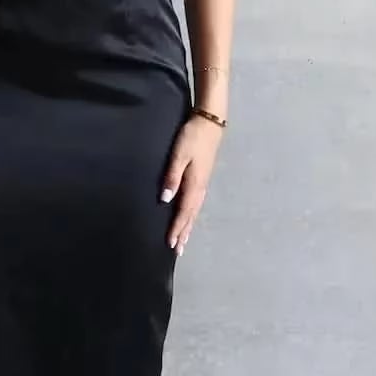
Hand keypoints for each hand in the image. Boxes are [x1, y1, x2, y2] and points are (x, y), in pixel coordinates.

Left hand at [160, 114, 222, 254]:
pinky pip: (196, 204)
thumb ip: (172, 176)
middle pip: (190, 216)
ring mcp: (203, 184)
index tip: (170, 244)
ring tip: (183, 241)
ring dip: (188, 227)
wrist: (210, 123)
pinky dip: (191, 216)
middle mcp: (200, 188)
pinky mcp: (202, 178)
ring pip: (194, 211)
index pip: (183, 212)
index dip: (176, 228)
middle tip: (177, 251)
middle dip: (183, 233)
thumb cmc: (192, 137)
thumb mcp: (179, 155)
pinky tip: (189, 218)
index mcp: (194, 184)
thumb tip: (165, 200)